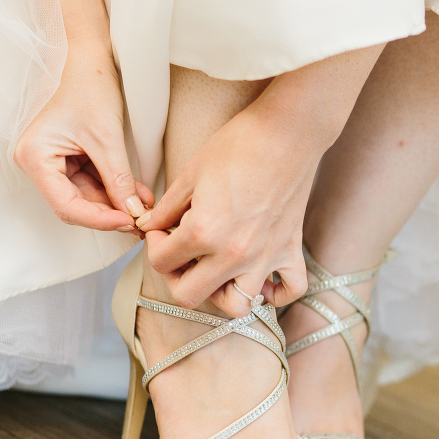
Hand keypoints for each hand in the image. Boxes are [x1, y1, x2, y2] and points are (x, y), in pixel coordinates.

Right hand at [15, 41, 153, 231]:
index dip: (99, 220)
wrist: (89, 57)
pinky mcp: (68, 158)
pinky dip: (114, 188)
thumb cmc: (89, 86)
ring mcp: (52, 161)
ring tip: (144, 206)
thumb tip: (133, 214)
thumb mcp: (107, 138)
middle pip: (75, 204)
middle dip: (110, 213)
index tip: (128, 223)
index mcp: (34, 157)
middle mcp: (38, 162)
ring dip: (116, 202)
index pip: (66, 206)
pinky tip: (137, 194)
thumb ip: (119, 180)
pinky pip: (92, 182)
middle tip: (140, 222)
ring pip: (86, 196)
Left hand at [135, 102, 326, 315]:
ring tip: (216, 271)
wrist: (286, 132)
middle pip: (190, 296)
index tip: (161, 230)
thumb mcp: (190, 174)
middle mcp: (233, 254)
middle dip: (177, 278)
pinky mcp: (290, 251)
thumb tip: (148, 226)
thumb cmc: (238, 145)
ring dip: (221, 294)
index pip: (161, 263)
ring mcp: (265, 257)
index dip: (154, 246)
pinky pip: (289, 291)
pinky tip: (260, 277)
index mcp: (203, 232)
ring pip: (237, 306)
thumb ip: (166, 209)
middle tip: (180, 255)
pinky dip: (275, 293)